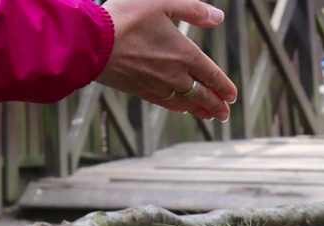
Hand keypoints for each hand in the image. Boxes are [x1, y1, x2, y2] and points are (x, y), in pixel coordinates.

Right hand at [95, 0, 237, 121]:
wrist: (91, 42)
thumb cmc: (126, 17)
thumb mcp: (162, 2)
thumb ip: (192, 9)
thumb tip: (218, 17)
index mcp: (185, 54)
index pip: (212, 75)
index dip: (224, 86)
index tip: (232, 96)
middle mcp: (175, 74)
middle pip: (202, 94)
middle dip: (216, 104)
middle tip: (224, 114)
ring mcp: (157, 85)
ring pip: (185, 102)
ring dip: (199, 109)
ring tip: (209, 116)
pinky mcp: (139, 90)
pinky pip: (164, 103)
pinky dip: (177, 107)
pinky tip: (181, 109)